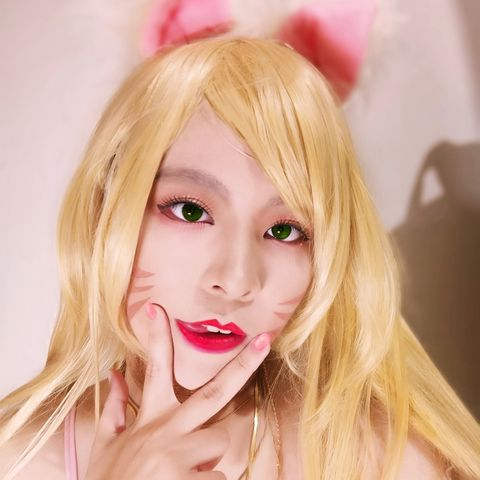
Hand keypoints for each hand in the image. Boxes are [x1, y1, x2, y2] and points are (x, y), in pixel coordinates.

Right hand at [84, 303, 270, 479]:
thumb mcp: (104, 446)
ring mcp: (179, 455)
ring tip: (179, 474)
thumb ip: (113, 409)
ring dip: (206, 461)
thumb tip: (113, 375)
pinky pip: (219, 478)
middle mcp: (166, 430)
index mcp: (149, 419)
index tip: (158, 308)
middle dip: (243, 364)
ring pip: (218, 445)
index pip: (155, 370)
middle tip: (266, 340)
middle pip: (215, 391)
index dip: (158, 338)